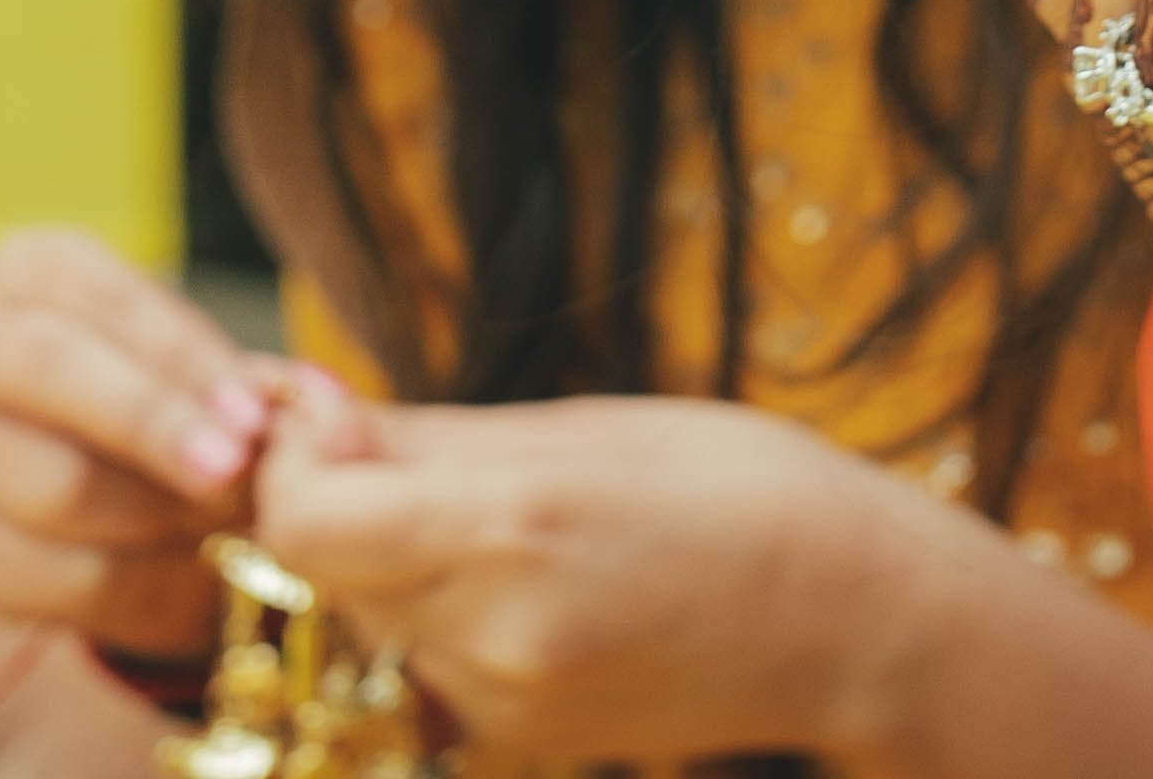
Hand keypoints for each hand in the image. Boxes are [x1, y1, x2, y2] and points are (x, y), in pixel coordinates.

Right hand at [0, 228, 286, 669]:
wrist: (104, 474)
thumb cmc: (163, 388)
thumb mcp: (196, 361)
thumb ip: (241, 383)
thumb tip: (319, 409)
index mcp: (29, 272)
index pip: (105, 304)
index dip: (182, 362)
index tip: (252, 415)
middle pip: (50, 373)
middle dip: (151, 424)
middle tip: (232, 472)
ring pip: (55, 487)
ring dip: (161, 514)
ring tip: (229, 521)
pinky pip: (59, 579)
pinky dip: (142, 585)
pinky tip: (191, 571)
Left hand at [239, 381, 944, 765]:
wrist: (860, 622)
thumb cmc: (741, 486)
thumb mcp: (581, 425)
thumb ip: (425, 435)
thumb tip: (305, 416)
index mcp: (508, 527)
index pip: (298, 517)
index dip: (292, 458)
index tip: (338, 413)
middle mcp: (492, 632)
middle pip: (324, 566)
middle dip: (337, 499)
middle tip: (394, 440)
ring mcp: (506, 703)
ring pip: (371, 616)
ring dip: (388, 558)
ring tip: (488, 506)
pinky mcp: (525, 739)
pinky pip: (430, 662)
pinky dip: (441, 610)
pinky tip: (523, 571)